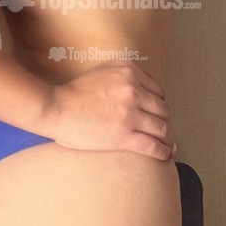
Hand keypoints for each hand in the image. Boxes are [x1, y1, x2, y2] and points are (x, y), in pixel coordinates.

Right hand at [40, 63, 174, 160]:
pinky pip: (151, 145)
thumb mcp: (103, 69)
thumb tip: (145, 83)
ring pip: (161, 128)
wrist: (56, 108)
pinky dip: (161, 151)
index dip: (160, 105)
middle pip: (162, 109)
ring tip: (169, 145)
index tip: (158, 114)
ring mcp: (130, 114)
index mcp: (129, 73)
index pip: (158, 91)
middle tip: (163, 130)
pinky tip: (165, 155)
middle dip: (164, 121)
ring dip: (167, 138)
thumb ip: (125, 71)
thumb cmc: (75, 92)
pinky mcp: (123, 135)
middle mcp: (133, 91)